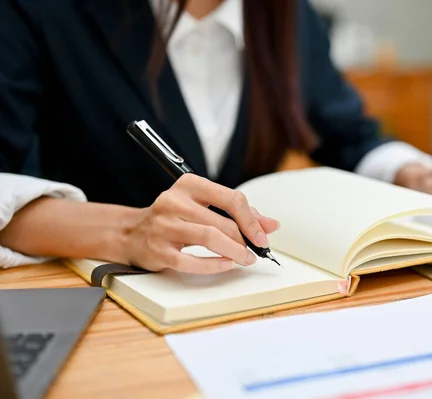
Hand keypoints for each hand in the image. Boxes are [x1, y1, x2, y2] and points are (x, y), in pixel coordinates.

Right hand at [121, 174, 278, 273]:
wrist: (132, 233)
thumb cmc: (174, 219)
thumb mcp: (204, 207)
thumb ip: (237, 214)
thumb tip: (270, 225)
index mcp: (189, 185)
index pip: (231, 198)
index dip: (252, 220)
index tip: (263, 236)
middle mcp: (174, 201)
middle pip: (222, 222)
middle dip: (245, 240)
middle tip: (256, 251)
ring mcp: (163, 226)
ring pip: (209, 238)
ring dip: (234, 252)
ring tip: (245, 259)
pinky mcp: (158, 250)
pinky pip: (191, 261)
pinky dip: (214, 265)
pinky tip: (226, 265)